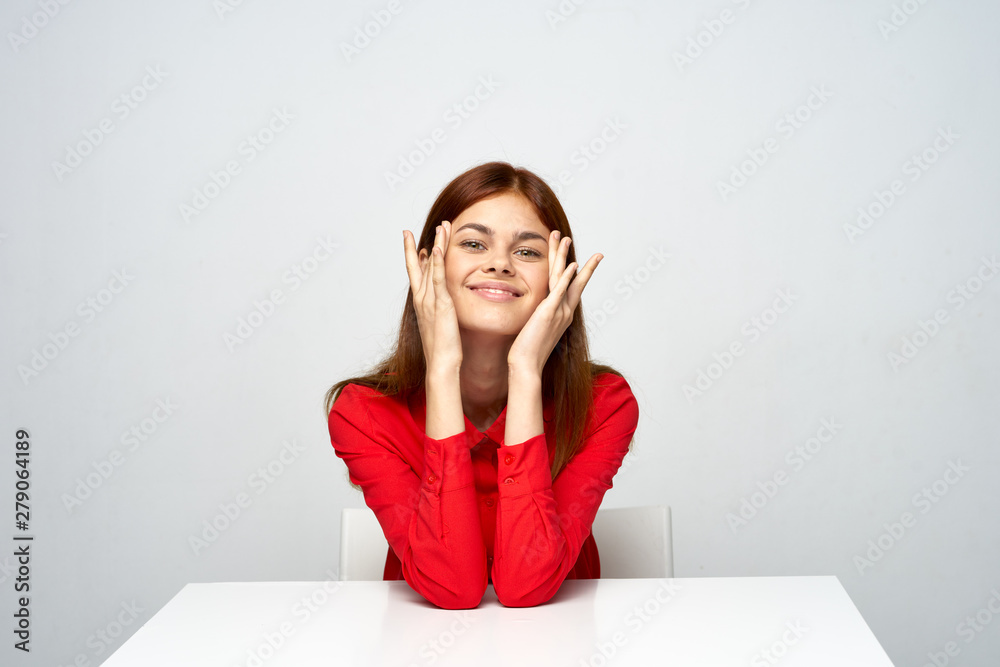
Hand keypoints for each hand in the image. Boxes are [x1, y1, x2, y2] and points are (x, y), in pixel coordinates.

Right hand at [403, 221, 462, 373]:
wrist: (441, 363)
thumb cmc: (443, 349)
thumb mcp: (440, 325)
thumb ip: (440, 312)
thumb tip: (444, 304)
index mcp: (422, 303)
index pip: (416, 275)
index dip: (413, 257)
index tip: (413, 242)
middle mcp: (422, 299)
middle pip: (417, 266)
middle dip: (414, 247)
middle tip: (408, 230)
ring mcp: (429, 300)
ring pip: (430, 267)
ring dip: (435, 245)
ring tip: (440, 227)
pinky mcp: (440, 304)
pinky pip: (437, 279)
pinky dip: (436, 263)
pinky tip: (437, 248)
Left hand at [507, 230, 602, 375]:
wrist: (526, 366)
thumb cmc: (527, 352)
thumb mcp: (535, 330)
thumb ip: (539, 318)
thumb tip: (536, 314)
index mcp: (561, 314)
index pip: (570, 286)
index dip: (572, 270)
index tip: (575, 257)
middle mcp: (564, 311)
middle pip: (571, 277)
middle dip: (568, 255)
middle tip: (569, 238)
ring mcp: (559, 312)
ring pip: (564, 278)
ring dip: (565, 257)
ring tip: (565, 238)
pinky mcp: (549, 313)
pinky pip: (560, 291)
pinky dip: (567, 277)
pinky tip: (572, 265)